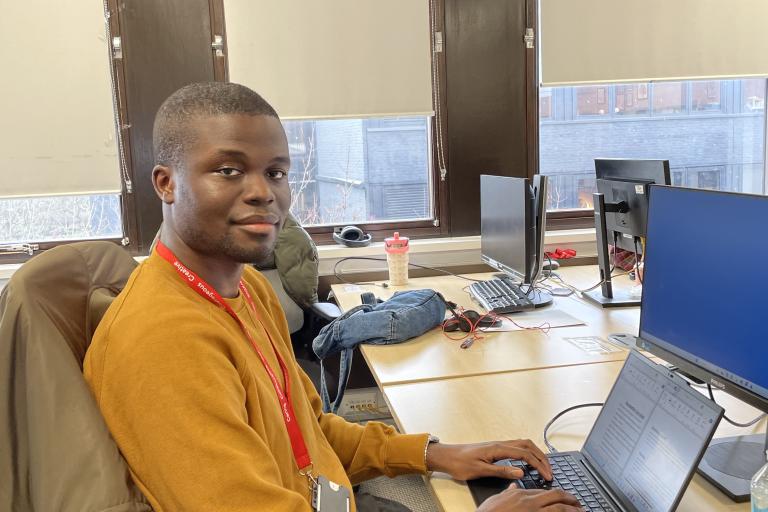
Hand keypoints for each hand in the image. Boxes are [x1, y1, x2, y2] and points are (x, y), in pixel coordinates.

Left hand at [425, 439, 552, 480]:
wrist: (446, 456)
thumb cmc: (459, 463)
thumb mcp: (480, 471)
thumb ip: (501, 471)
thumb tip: (521, 472)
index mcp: (497, 448)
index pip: (525, 454)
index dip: (539, 465)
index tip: (547, 475)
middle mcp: (499, 444)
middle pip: (528, 445)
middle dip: (542, 457)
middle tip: (549, 471)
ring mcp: (497, 445)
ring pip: (523, 444)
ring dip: (535, 454)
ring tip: (543, 467)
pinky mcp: (495, 448)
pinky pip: (516, 447)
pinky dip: (527, 453)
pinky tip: (528, 463)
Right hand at [477, 485, 581, 511]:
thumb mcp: (497, 499)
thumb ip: (508, 493)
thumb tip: (513, 487)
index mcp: (521, 495)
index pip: (545, 491)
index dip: (557, 494)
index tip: (564, 498)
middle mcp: (530, 502)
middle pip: (556, 496)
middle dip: (570, 499)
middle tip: (579, 503)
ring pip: (559, 509)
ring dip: (573, 510)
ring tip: (582, 511)